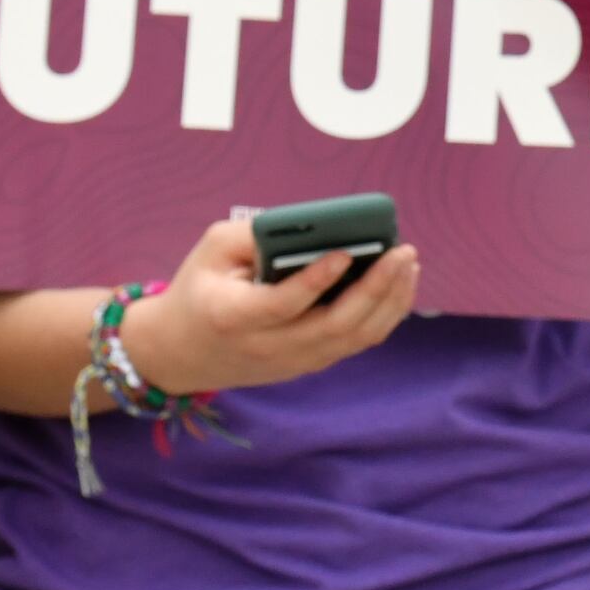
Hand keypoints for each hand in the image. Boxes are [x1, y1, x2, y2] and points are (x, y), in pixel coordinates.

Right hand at [121, 216, 420, 393]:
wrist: (181, 352)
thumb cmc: (199, 289)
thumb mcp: (212, 251)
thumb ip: (256, 234)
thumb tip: (314, 225)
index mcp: (234, 316)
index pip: (283, 305)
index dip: (316, 280)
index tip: (345, 252)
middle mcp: (267, 347)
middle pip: (333, 326)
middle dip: (375, 288)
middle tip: (402, 251)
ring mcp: (292, 362)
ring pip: (353, 339)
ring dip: (389, 302)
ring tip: (408, 263)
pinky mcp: (308, 365)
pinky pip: (354, 343)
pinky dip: (382, 315)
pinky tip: (398, 284)